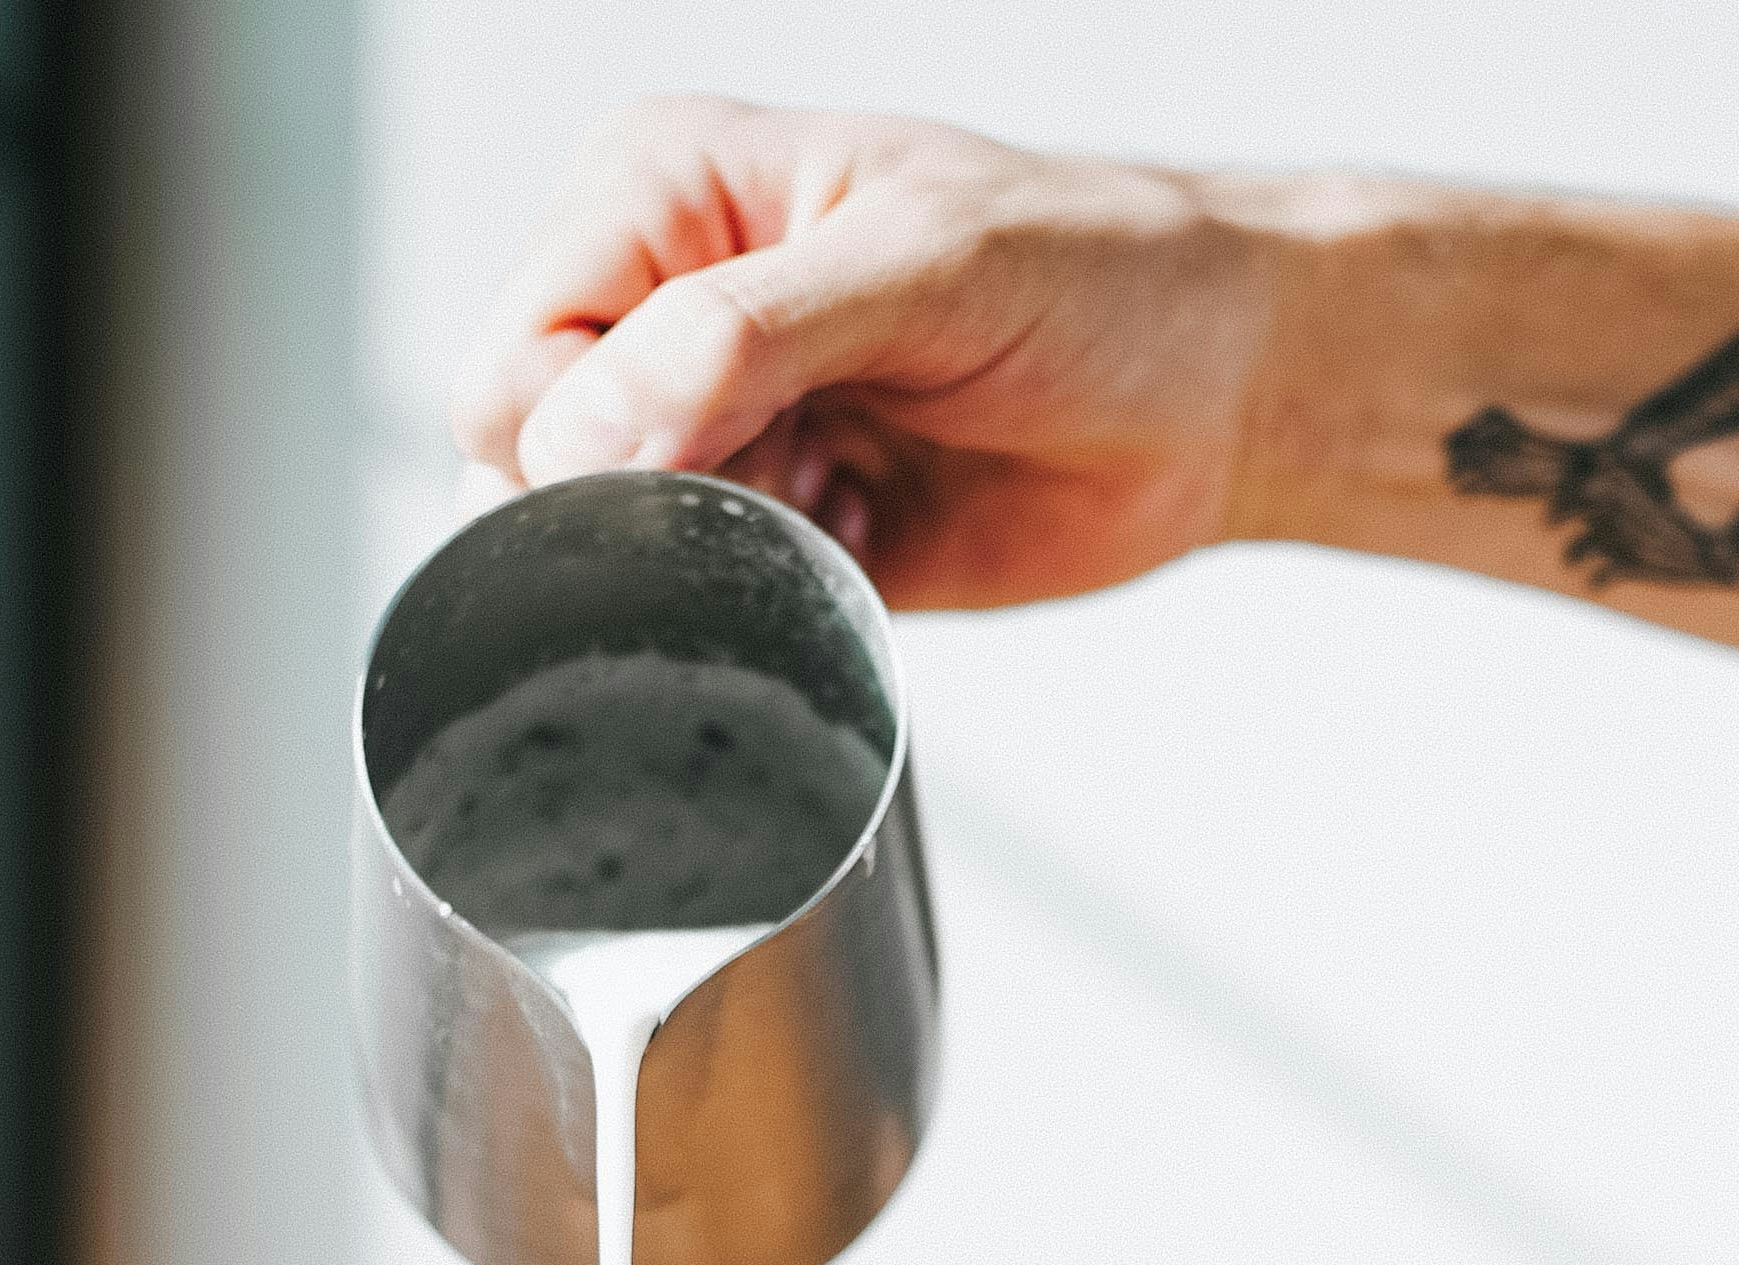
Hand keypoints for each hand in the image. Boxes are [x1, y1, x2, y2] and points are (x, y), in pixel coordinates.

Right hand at [450, 98, 1282, 609]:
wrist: (1221, 393)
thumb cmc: (1100, 277)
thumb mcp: (920, 267)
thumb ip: (737, 339)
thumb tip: (585, 432)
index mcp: (665, 190)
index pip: (518, 346)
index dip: (580, 427)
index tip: (712, 446)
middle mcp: (668, 303)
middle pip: (535, 458)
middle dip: (648, 495)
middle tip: (799, 457)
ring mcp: (718, 425)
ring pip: (614, 543)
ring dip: (721, 546)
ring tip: (843, 481)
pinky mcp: (779, 530)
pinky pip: (710, 601)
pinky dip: (776, 591)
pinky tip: (865, 526)